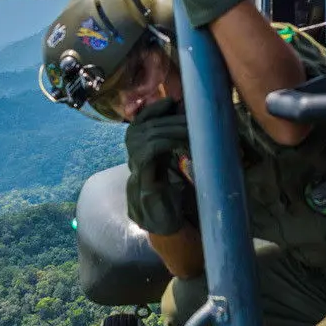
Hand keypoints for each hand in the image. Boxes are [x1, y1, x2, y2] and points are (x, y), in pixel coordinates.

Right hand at [124, 98, 192, 234]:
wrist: (166, 224)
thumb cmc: (173, 194)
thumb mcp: (173, 164)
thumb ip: (174, 143)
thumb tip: (187, 115)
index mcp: (140, 152)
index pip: (139, 122)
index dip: (154, 109)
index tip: (173, 102)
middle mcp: (132, 159)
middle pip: (144, 127)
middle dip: (170, 120)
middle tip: (192, 119)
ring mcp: (135, 170)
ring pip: (146, 136)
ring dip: (171, 130)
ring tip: (191, 130)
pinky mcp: (142, 181)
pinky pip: (148, 152)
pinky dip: (166, 142)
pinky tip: (182, 144)